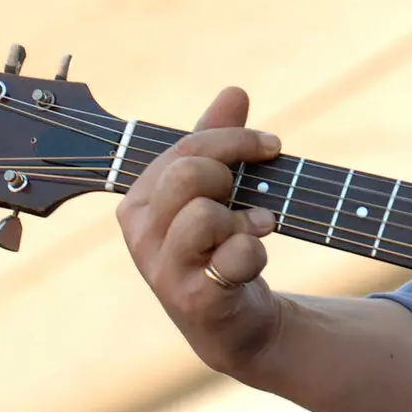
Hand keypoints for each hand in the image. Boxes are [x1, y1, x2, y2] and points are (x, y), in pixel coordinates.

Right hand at [117, 86, 283, 376]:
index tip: (270, 145)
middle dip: (232, 176)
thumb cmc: (221, 244)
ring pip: (204, 217)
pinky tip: (253, 261)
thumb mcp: (219, 188)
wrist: (234, 320)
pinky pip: (233, 257)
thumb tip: (233, 91)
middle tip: (247, 196)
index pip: (184, 149)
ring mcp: (164, 271)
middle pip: (188, 175)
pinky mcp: (194, 301)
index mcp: (140, 200)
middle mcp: (142, 235)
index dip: (235, 139)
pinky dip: (256, 253)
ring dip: (246, 218)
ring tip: (256, 229)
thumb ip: (220, 139)